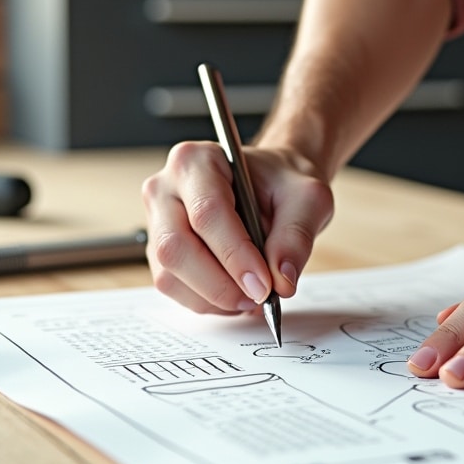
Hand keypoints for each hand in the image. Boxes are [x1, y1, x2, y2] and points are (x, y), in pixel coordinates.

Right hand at [142, 140, 334, 314]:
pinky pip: (172, 288)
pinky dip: (207, 302)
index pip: (207, 213)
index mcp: (197, 161)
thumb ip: (296, 236)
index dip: (235, 254)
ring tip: (252, 296)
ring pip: (169, 274)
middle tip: (260, 297)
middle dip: (221, 284)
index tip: (265, 284)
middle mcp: (165, 189)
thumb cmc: (282, 185)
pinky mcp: (158, 252)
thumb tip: (281, 281)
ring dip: (214, 298)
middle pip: (175, 247)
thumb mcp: (307, 199)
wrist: (271, 186)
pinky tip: (236, 294)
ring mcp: (157, 222)